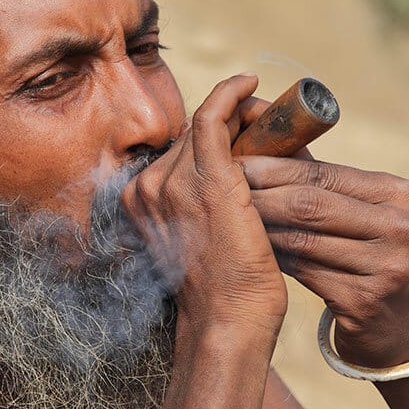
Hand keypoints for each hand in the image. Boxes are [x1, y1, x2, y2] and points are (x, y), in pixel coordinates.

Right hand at [122, 75, 287, 337]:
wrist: (226, 323)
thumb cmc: (225, 293)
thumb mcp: (200, 242)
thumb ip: (202, 206)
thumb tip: (242, 172)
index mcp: (141, 202)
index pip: (176, 153)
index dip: (212, 137)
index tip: (243, 130)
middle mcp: (147, 187)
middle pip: (191, 138)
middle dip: (229, 125)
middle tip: (265, 121)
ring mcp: (171, 182)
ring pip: (207, 126)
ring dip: (240, 114)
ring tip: (267, 114)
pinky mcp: (207, 179)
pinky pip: (213, 117)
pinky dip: (232, 95)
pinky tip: (250, 85)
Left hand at [238, 156, 408, 367]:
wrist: (400, 325)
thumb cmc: (368, 254)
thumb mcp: (361, 214)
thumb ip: (321, 181)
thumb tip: (263, 136)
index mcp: (401, 194)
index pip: (324, 173)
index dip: (274, 167)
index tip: (234, 161)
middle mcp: (402, 228)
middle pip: (311, 204)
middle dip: (260, 194)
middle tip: (221, 188)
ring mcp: (388, 267)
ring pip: (302, 239)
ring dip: (259, 228)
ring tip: (227, 218)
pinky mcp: (365, 301)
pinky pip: (303, 272)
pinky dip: (271, 259)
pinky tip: (248, 252)